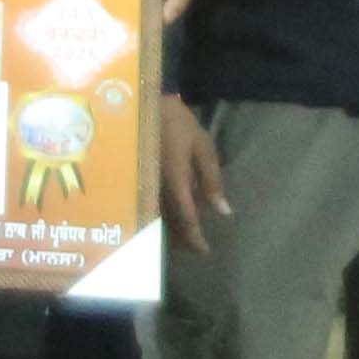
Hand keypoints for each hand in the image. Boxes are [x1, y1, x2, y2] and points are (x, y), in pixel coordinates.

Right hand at [155, 98, 233, 250]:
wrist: (142, 106)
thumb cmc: (177, 124)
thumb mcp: (202, 147)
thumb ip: (212, 180)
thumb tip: (224, 211)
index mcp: (174, 180)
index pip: (186, 218)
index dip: (196, 238)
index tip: (205, 252)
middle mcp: (155, 189)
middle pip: (169, 225)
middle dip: (184, 240)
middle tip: (197, 250)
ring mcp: (142, 187)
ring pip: (156, 220)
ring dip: (171, 233)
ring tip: (185, 239)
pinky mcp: (134, 183)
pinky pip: (148, 209)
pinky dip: (161, 219)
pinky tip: (168, 221)